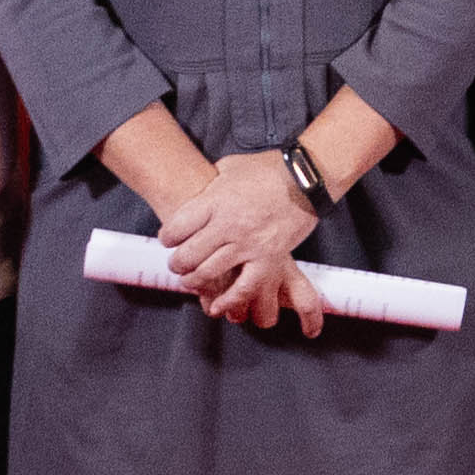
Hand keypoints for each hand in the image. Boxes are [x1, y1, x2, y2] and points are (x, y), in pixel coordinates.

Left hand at [156, 151, 324, 328]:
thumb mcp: (230, 167)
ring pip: (209, 272)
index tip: (169, 240)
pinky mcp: (269, 259)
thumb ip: (211, 183)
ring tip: (191, 280)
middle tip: (177, 264)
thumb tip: (199, 191)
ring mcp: (248, 244)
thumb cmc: (269, 169)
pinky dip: (228, 301)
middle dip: (177, 263)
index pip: (176, 228)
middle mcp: (228, 225)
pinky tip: (216, 307)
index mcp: (215, 201)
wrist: (306, 177)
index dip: (167, 237)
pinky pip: (244, 288)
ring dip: (194, 280)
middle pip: (188, 254)